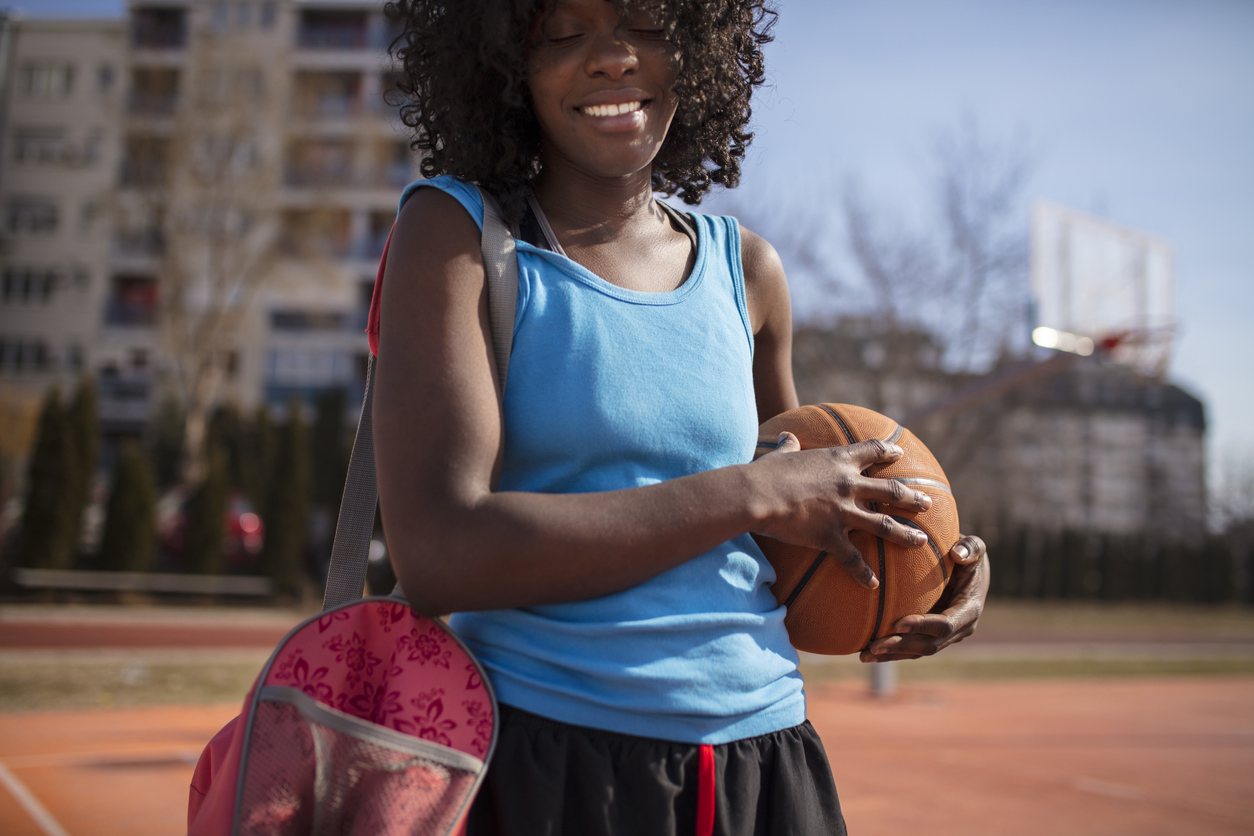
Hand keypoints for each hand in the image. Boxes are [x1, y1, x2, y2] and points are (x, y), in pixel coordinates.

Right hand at [753, 432, 935, 589]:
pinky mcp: (831, 536)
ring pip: (883, 524)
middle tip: (928, 502)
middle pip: (890, 490)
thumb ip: (789, 446)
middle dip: (911, 497)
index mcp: (838, 461)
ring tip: (921, 540)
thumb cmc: (766, 472)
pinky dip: (863, 572)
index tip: (899, 453)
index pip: (871, 450)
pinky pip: (852, 558)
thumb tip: (788, 436)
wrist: (757, 495)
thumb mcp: (780, 455)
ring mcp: (843, 512)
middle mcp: (848, 485)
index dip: (888, 451)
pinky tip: (873, 584)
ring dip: (905, 533)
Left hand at [859, 534, 989, 661]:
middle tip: (874, 646)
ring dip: (891, 655)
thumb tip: (958, 554)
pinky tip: (867, 651)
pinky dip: (890, 651)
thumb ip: (970, 548)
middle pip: (928, 645)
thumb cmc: (967, 554)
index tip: (898, 623)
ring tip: (864, 655)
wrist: (968, 570)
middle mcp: (958, 629)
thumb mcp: (974, 547)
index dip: (922, 626)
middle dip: (901, 646)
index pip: (945, 625)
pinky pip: (910, 648)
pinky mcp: (930, 636)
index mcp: (969, 611)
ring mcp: (944, 636)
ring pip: (917, 652)